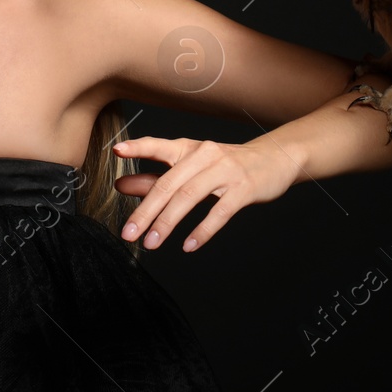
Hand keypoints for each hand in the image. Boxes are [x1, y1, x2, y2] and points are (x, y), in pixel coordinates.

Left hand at [111, 135, 301, 252]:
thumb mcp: (191, 168)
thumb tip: (120, 185)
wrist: (275, 158)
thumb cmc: (225, 165)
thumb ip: (155, 178)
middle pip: (169, 183)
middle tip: (128, 233)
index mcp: (188, 148)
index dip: (138, 147)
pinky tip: (188, 245)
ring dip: (168, 223)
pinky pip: (220, 211)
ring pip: (190, 197)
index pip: (159, 145)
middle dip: (146, 211)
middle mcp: (204, 155)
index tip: (116, 151)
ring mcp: (225, 171)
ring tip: (151, 243)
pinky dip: (202, 230)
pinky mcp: (243, 189)